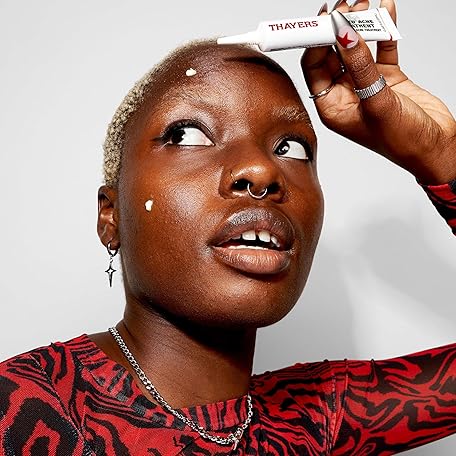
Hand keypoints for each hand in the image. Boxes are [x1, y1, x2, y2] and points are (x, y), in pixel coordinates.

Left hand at [301, 0, 455, 183]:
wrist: (436, 146)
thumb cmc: (402, 140)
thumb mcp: (378, 103)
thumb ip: (361, 68)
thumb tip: (342, 35)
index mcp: (332, 106)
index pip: (314, 67)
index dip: (315, 42)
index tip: (324, 19)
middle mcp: (344, 93)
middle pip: (332, 53)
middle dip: (337, 28)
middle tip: (345, 6)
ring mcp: (365, 83)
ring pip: (356, 47)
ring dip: (359, 25)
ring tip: (364, 4)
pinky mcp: (386, 77)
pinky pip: (381, 47)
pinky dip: (383, 29)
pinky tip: (386, 9)